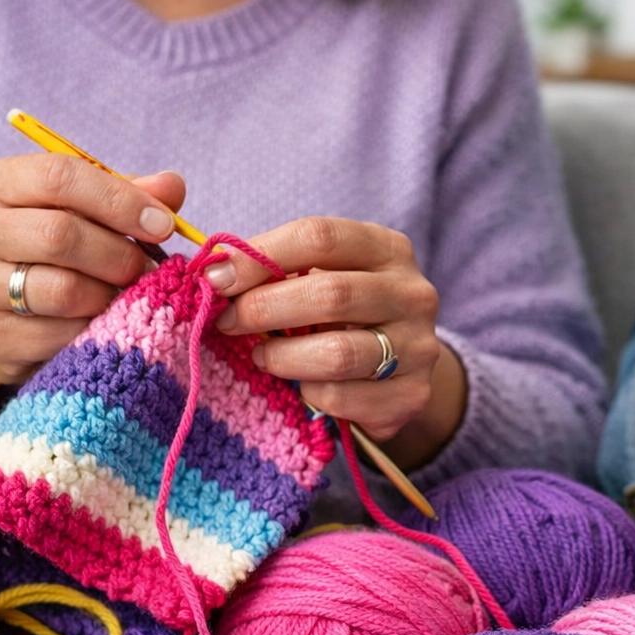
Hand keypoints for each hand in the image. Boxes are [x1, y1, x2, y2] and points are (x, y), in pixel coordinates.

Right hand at [0, 156, 185, 383]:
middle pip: (60, 235)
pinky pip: (61, 337)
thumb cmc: (47, 249)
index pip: (59, 177)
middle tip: (145, 267)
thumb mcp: (82, 210)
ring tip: (122, 294)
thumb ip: (127, 193)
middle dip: (119, 254)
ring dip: (110, 296)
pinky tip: (99, 323)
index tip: (163, 224)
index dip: (120, 200)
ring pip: (64, 291)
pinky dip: (93, 331)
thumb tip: (171, 186)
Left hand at [209, 216, 458, 448]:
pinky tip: (302, 387)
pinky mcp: (413, 395)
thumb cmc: (344, 313)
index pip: (320, 237)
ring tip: (261, 357)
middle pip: (331, 294)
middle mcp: (413, 294)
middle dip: (264, 308)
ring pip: (337, 353)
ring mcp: (419, 346)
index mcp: (387, 249)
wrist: (402, 367)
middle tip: (228, 322)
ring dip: (283, 357)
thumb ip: (277, 267)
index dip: (260, 255)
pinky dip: (310, 394)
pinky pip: (344, 397)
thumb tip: (215, 271)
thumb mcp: (321, 275)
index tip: (215, 277)